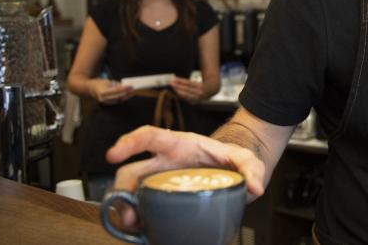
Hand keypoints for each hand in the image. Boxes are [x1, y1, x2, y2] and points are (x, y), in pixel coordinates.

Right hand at [89, 79, 133, 104]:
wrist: (91, 89)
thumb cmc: (100, 83)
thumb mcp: (108, 82)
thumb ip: (116, 85)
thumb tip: (126, 86)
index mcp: (102, 92)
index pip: (116, 90)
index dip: (124, 88)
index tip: (131, 86)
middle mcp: (103, 98)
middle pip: (118, 96)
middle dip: (127, 93)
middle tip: (134, 89)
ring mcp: (105, 102)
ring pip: (118, 99)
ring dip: (126, 96)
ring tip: (133, 92)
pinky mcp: (108, 104)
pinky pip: (117, 101)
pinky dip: (123, 98)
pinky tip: (128, 95)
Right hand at [106, 126, 266, 225]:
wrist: (234, 170)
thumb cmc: (233, 158)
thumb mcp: (246, 159)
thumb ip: (251, 169)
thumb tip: (255, 188)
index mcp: (179, 144)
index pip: (149, 136)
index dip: (129, 142)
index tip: (113, 155)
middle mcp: (163, 163)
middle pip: (132, 171)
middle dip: (122, 190)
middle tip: (128, 213)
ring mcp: (160, 182)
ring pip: (131, 193)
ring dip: (127, 210)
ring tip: (133, 227)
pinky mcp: (163, 199)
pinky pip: (143, 208)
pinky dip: (137, 220)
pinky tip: (140, 231)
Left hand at [169, 76, 205, 102]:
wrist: (211, 91)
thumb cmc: (201, 84)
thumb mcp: (197, 82)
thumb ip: (187, 82)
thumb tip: (176, 80)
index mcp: (201, 86)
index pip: (189, 83)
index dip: (180, 81)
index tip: (174, 79)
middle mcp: (199, 93)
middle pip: (186, 89)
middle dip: (177, 86)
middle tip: (171, 83)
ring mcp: (197, 99)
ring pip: (185, 95)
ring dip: (177, 91)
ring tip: (172, 86)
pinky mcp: (194, 102)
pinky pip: (185, 99)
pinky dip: (180, 95)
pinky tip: (176, 92)